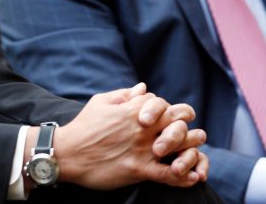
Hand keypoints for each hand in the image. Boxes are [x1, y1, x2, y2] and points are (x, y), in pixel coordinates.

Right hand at [49, 84, 206, 189]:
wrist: (67, 154)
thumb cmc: (82, 127)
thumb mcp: (101, 102)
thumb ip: (124, 95)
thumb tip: (143, 88)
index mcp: (133, 109)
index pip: (163, 103)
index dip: (172, 109)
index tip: (176, 115)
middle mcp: (142, 127)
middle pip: (178, 119)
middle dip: (187, 122)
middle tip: (194, 130)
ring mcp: (142, 149)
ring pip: (179, 145)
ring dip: (192, 147)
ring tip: (198, 149)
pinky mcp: (139, 170)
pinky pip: (169, 174)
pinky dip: (183, 177)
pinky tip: (192, 177)